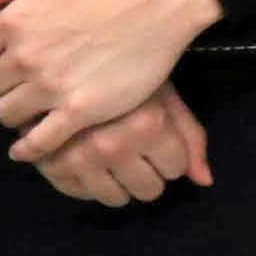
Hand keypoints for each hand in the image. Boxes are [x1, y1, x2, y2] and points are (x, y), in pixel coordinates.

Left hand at [0, 0, 218, 162]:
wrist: (157, 1)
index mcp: (12, 21)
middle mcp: (25, 56)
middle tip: (17, 88)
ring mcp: (52, 85)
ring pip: (8, 114)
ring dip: (13, 115)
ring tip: (28, 111)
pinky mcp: (80, 110)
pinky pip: (41, 141)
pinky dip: (29, 149)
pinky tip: (26, 149)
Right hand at [32, 85, 212, 210]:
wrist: (61, 55)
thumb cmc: (122, 71)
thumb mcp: (163, 94)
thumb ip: (190, 136)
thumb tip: (204, 181)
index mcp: (147, 125)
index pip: (176, 169)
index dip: (169, 153)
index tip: (155, 135)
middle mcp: (112, 146)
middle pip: (149, 190)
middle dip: (147, 172)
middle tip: (133, 146)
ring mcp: (78, 157)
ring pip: (116, 199)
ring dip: (118, 182)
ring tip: (109, 153)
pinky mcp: (51, 165)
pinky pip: (81, 195)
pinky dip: (86, 182)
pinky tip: (84, 157)